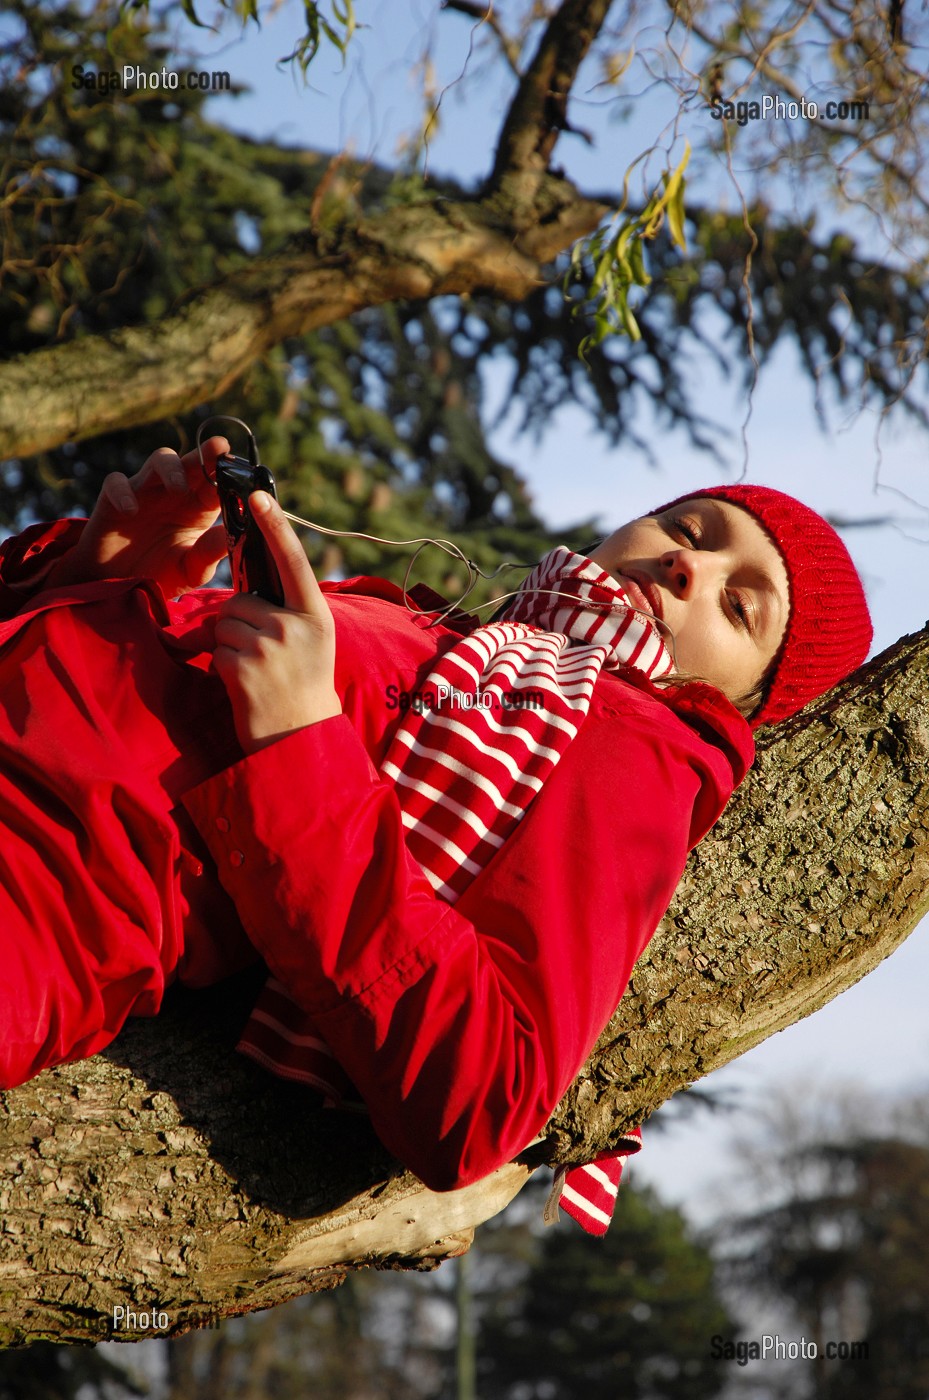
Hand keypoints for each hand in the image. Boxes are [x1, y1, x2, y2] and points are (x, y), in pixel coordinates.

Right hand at [47, 438, 229, 595]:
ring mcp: (145, 493)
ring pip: (159, 461)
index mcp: (197, 509)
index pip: (216, 483)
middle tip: (219, 447)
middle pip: (191, 463)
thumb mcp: (192, 569)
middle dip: (205, 454)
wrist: (121, 589)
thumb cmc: (162, 574)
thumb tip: (235, 535)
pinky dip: (123, 492)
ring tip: (179, 489)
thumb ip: (210, 552)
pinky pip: (116, 483)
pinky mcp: (112, 501)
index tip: (241, 465)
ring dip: (171, 468)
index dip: (227, 471)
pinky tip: (131, 510)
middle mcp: (173, 494)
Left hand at [212, 492, 341, 753]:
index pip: (293, 561)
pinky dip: (223, 666)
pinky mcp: (243, 668)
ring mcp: (269, 647)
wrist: (301, 737)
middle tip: (262, 653)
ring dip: (229, 644)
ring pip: (224, 621)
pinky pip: (216, 649)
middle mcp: (295, 626)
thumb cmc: (303, 685)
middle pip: (240, 598)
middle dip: (239, 620)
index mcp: (316, 614)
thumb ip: (287, 610)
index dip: (275, 527)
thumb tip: (246, 585)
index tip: (258, 496)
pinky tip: (245, 686)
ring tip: (255, 671)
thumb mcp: (309, 640)